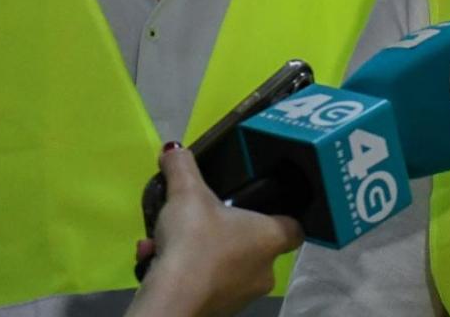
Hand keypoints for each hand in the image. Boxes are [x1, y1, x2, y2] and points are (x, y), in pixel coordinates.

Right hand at [127, 144, 303, 316]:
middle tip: (196, 221)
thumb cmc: (195, 240)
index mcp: (271, 238)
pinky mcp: (219, 312)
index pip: (294, 226)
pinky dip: (182, 274)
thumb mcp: (186, 194)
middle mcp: (266, 270)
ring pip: (222, 267)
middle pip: (251, 246)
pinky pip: (203, 286)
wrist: (172, 300)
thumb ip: (183, 168)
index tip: (255, 206)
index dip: (278, 214)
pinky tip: (155, 263)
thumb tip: (174, 149)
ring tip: (165, 243)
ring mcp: (243, 296)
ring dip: (194, 253)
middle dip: (221, 234)